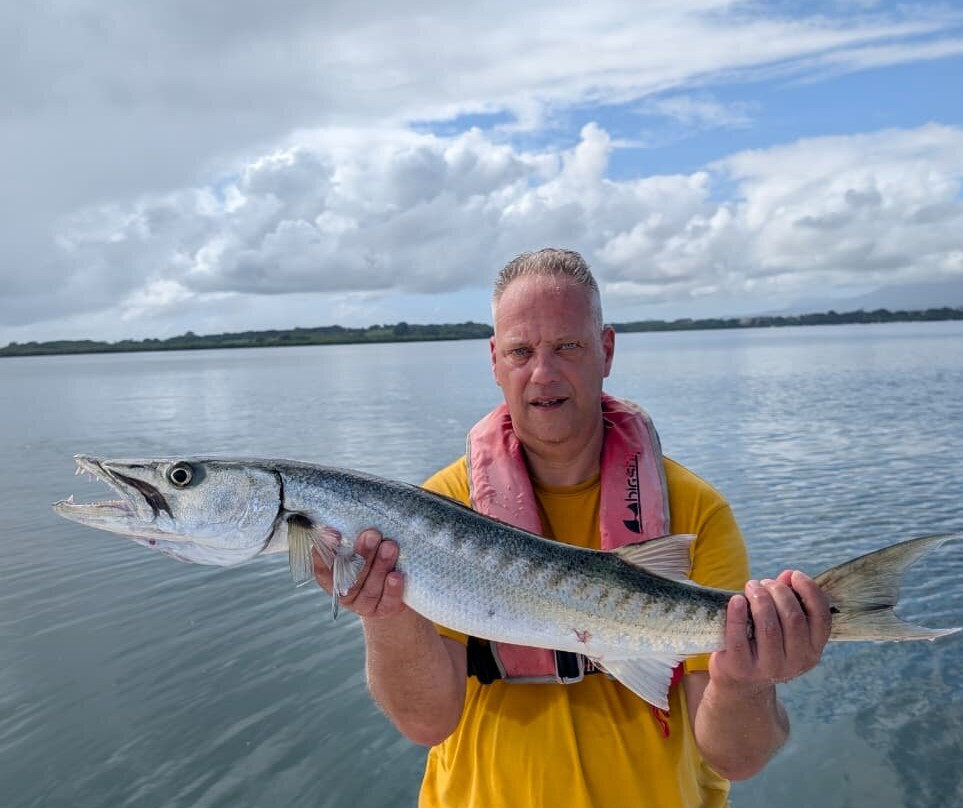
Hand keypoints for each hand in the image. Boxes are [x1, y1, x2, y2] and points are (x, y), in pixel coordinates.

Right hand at [312, 528, 406, 618]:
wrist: (398, 588)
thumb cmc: (376, 557)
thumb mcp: (364, 548)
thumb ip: (355, 536)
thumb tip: (353, 512)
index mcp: (333, 577)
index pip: (323, 568)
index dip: (325, 553)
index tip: (332, 533)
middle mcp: (346, 592)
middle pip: (351, 575)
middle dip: (362, 554)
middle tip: (372, 535)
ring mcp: (364, 604)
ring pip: (370, 587)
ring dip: (380, 566)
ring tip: (390, 547)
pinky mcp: (384, 611)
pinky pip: (387, 601)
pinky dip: (392, 588)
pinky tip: (396, 575)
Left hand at [710, 570, 832, 691]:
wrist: (741, 680)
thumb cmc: (764, 642)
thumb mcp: (784, 626)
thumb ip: (790, 600)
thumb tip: (788, 576)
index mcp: (814, 649)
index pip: (821, 616)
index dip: (810, 590)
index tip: (794, 575)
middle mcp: (796, 661)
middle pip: (792, 617)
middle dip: (777, 590)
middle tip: (763, 583)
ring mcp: (769, 667)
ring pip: (768, 625)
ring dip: (759, 598)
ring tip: (751, 587)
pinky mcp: (742, 668)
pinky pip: (739, 637)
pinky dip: (737, 614)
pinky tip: (736, 600)